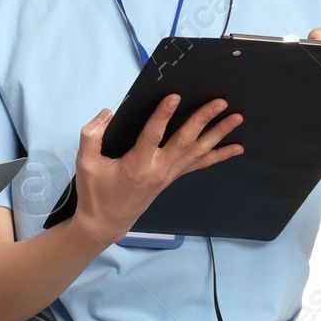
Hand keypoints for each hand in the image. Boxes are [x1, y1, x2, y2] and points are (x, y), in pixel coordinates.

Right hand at [71, 95, 242, 247]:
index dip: (163, 115)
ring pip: (197, 151)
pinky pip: (199, 165)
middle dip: (203, 120)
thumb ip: (92, 135)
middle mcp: (157, 170)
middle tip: (220, 102)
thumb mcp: (85, 163)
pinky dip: (218, 155)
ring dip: (218, 134)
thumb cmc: (95, 192)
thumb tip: (108, 112)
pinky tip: (235, 148)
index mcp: (136, 165)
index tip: (174, 97)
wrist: (105, 223)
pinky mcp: (171, 178)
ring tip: (236, 118)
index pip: (152, 135)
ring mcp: (168, 175)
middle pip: (185, 141)